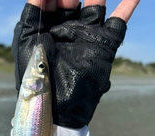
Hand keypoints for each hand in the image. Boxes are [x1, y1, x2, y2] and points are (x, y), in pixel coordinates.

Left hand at [12, 0, 139, 127]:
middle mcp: (68, 31)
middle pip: (73, 1)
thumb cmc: (36, 76)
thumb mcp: (27, 40)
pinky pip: (119, 22)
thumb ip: (33, 10)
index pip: (51, 2)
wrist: (55, 106)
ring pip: (95, 6)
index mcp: (47, 30)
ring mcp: (86, 37)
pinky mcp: (103, 46)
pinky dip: (128, 6)